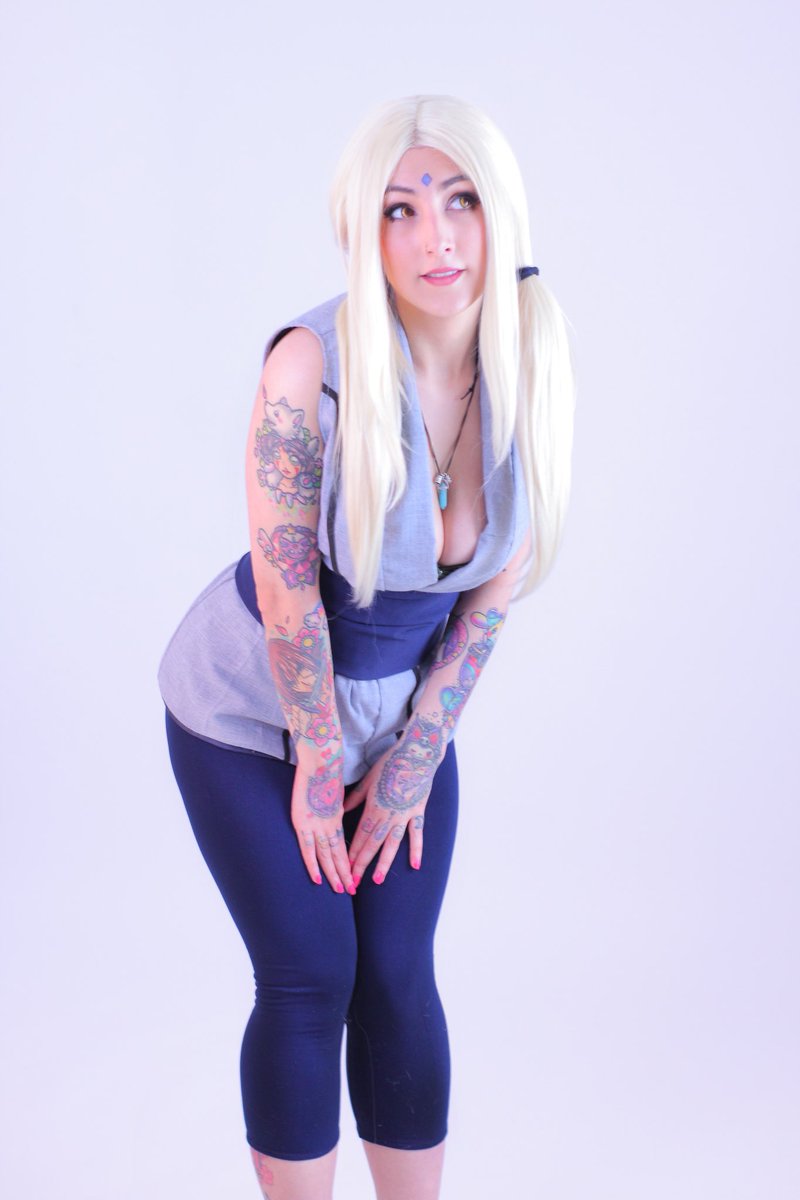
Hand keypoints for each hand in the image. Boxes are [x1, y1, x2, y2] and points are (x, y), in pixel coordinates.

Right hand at [291, 757, 354, 893]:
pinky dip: (313, 865)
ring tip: (340, 890)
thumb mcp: (335, 788)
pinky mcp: (304, 823)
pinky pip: (308, 849)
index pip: (343, 844)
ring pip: (327, 856)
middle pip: (338, 854)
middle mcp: (329, 824)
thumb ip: (336, 803)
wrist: (320, 760)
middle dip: (345, 873)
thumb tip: (337, 810)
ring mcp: (317, 825)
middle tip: (351, 890)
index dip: (347, 860)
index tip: (353, 874)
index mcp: (337, 815)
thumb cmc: (326, 769)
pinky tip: (318, 879)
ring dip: (334, 874)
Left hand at [344, 717, 444, 883]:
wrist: (417, 754)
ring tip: (378, 880)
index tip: (344, 867)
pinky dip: (416, 850)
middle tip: (354, 882)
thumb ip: (355, 798)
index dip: (352, 852)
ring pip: (392, 844)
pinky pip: (417, 834)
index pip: (360, 835)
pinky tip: (414, 866)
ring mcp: (404, 815)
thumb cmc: (390, 763)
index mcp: (374, 807)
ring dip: (384, 862)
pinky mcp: (418, 812)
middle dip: (362, 864)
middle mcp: (388, 815)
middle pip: (373, 844)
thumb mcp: (368, 779)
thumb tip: (341, 810)